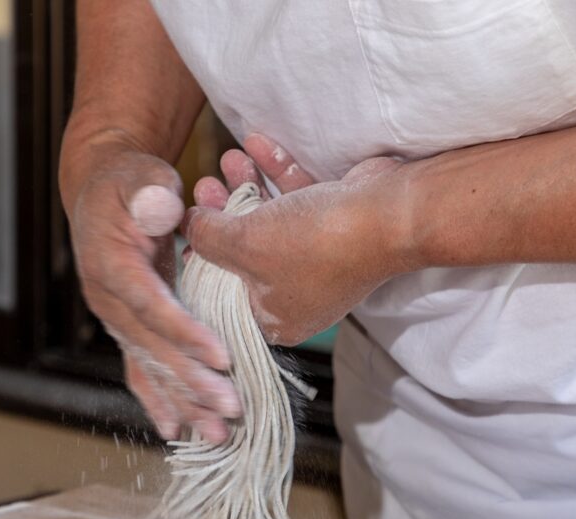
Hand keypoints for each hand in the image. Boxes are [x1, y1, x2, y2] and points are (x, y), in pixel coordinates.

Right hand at [67, 140, 240, 442]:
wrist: (102, 193)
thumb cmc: (130, 183)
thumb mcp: (141, 175)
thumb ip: (151, 193)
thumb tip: (163, 212)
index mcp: (110, 263)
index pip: (151, 304)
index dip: (185, 333)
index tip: (222, 357)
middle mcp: (106, 299)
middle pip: (152, 347)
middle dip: (192, 381)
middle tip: (230, 408)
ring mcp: (114, 318)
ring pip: (150, 366)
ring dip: (184, 402)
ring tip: (216, 435)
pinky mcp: (126, 327)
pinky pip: (142, 368)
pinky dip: (160, 400)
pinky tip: (177, 429)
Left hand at [184, 134, 415, 345]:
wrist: (390, 214)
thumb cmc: (316, 243)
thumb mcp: (243, 245)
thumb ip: (207, 237)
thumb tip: (192, 226)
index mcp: (277, 317)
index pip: (226, 298)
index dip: (202, 265)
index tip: (185, 237)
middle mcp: (300, 293)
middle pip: (247, 255)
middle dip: (222, 216)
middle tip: (203, 188)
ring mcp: (322, 259)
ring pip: (273, 222)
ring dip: (248, 187)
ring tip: (227, 159)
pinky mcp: (338, 225)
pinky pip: (299, 200)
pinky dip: (277, 174)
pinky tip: (257, 143)